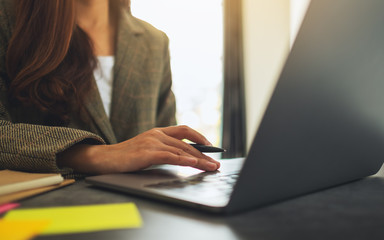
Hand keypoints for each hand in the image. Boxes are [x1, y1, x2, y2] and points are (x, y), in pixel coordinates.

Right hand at [58, 125, 220, 173]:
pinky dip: (183, 160)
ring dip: (198, 160)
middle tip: (216, 163)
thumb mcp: (148, 148)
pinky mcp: (147, 153)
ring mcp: (152, 142)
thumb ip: (164, 149)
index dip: (200, 137)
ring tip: (210, 167)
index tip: (212, 147)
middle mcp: (157, 134)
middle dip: (204, 153)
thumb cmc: (127, 156)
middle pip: (187, 143)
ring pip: (181, 150)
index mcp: (158, 131)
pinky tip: (193, 164)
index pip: (184, 130)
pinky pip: (169, 156)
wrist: (105, 158)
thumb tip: (185, 157)